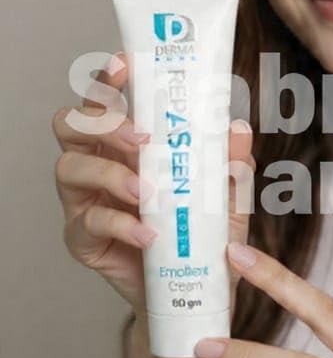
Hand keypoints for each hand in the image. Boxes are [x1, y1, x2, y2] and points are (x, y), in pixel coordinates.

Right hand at [52, 52, 254, 322]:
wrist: (191, 293)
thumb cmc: (202, 236)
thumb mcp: (228, 198)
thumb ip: (232, 164)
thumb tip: (239, 127)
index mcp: (125, 143)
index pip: (106, 100)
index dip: (108, 79)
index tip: (124, 64)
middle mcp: (97, 162)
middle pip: (73, 123)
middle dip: (105, 122)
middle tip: (143, 138)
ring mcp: (84, 200)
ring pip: (70, 166)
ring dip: (109, 172)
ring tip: (146, 191)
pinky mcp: (82, 239)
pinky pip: (89, 222)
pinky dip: (121, 224)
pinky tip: (148, 233)